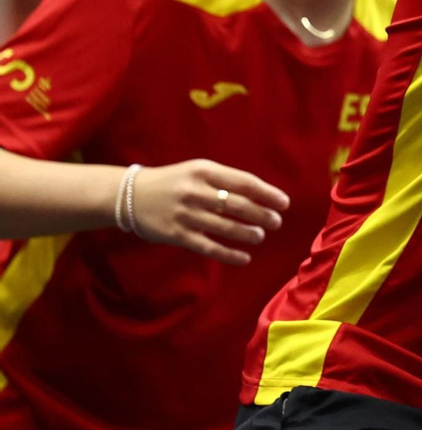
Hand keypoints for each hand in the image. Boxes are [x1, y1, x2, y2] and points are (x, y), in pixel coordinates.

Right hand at [128, 160, 290, 264]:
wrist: (129, 195)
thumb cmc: (173, 182)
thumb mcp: (197, 171)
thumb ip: (225, 180)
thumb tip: (262, 196)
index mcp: (204, 171)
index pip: (244, 182)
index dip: (268, 194)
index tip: (284, 203)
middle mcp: (196, 191)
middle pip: (239, 205)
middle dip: (262, 215)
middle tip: (276, 222)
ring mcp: (185, 214)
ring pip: (226, 227)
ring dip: (248, 233)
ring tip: (260, 236)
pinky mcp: (177, 235)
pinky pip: (209, 247)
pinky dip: (229, 254)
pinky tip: (244, 258)